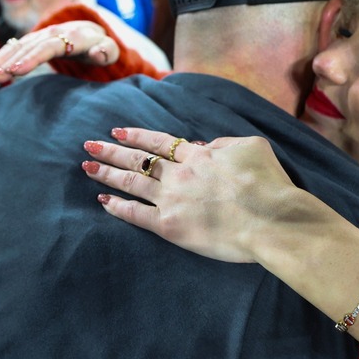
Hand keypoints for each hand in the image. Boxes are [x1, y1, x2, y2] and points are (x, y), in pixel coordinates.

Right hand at [0, 21, 118, 83]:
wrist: (91, 34)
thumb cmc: (102, 48)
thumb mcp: (110, 50)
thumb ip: (106, 52)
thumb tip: (97, 53)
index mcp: (73, 36)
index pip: (50, 47)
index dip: (33, 58)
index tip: (16, 70)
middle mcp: (54, 33)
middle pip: (30, 47)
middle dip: (10, 61)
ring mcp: (41, 36)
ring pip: (19, 46)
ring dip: (1, 58)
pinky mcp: (33, 41)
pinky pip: (15, 47)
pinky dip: (0, 55)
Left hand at [81, 129, 297, 263]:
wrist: (271, 219)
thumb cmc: (268, 184)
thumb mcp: (253, 146)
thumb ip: (225, 142)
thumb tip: (206, 146)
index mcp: (200, 155)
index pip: (161, 142)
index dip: (137, 135)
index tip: (118, 130)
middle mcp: (180, 175)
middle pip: (139, 160)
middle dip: (112, 151)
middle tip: (89, 145)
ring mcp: (172, 200)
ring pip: (132, 183)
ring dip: (108, 174)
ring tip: (88, 167)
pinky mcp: (171, 227)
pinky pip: (137, 215)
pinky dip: (118, 208)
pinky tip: (103, 202)